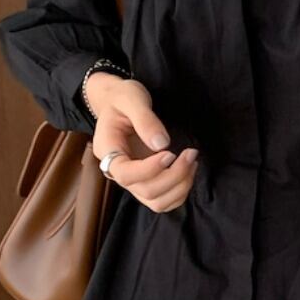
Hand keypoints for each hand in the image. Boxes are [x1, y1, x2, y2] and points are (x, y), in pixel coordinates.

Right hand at [86, 71, 198, 212]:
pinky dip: (180, 191)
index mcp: (107, 150)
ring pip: (156, 201)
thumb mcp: (131, 98)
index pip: (124, 174)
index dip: (149, 169)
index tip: (170, 153)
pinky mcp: (146, 181)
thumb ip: (145, 119)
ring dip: (180, 187)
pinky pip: (163, 200)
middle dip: (174, 176)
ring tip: (192, 162)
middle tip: (190, 153)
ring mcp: (133, 179)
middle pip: (145, 190)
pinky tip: (189, 169)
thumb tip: (162, 144)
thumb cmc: (122, 98)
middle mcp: (117, 170)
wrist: (118, 102)